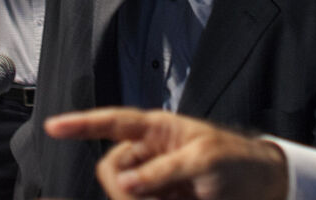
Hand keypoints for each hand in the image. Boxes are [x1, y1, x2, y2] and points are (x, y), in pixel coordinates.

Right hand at [45, 108, 289, 199]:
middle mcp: (150, 155)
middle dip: (124, 188)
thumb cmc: (237, 162)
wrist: (262, 188)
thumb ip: (163, 169)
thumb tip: (125, 183)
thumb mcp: (204, 160)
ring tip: (180, 198)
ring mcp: (152, 182)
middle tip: (154, 198)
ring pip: (124, 195)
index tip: (54, 126)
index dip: (82, 124)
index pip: (114, 122)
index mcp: (159, 130)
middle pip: (112, 171)